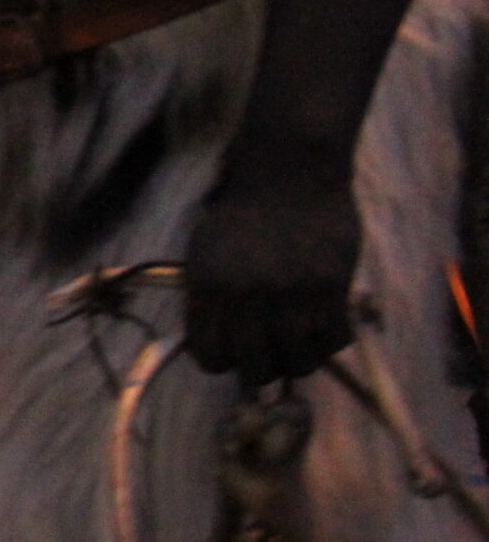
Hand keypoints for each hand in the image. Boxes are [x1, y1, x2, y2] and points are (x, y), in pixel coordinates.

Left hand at [184, 179, 361, 384]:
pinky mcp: (331, 286)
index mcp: (210, 289)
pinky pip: (334, 340)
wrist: (289, 171)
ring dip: (299, 362)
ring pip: (298, 362)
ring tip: (299, 349)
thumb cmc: (243, 213)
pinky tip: (325, 330)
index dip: (223, 363)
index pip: (211, 357)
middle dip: (261, 369)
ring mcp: (292, 294)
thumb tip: (212, 346)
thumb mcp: (206, 253)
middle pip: (256, 369)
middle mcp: (248, 297)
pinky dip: (331, 343)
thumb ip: (207, 299)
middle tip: (270, 356)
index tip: (233, 355)